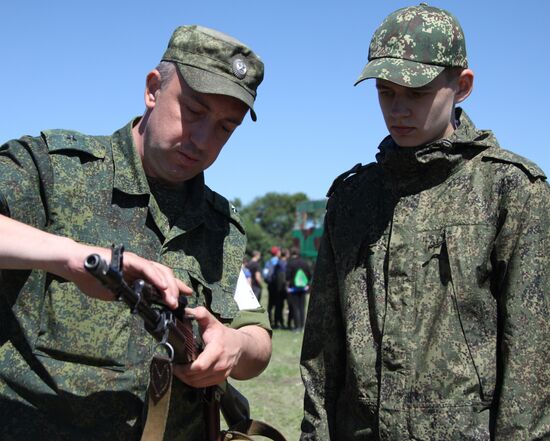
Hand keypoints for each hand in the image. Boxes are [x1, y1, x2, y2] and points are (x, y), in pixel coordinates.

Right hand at [59, 242, 191, 308]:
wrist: (76, 266)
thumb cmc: (92, 279)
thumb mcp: (116, 292)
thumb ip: (131, 295)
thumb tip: (144, 305)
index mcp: (138, 274)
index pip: (161, 281)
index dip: (174, 288)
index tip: (185, 298)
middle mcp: (140, 266)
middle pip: (164, 275)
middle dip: (175, 289)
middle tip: (181, 303)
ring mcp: (135, 262)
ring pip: (159, 270)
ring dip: (168, 286)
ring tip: (173, 299)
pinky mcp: (128, 259)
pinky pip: (146, 267)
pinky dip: (155, 277)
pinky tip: (162, 286)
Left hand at [173, 306, 243, 386]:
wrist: (240, 346)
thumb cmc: (223, 334)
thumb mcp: (212, 322)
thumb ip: (200, 314)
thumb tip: (186, 310)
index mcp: (217, 350)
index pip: (200, 366)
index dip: (185, 368)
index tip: (175, 363)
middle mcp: (220, 365)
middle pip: (196, 377)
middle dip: (182, 373)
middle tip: (174, 367)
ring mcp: (221, 374)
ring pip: (198, 383)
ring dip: (186, 378)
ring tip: (179, 370)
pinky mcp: (220, 380)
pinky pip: (202, 385)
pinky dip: (193, 381)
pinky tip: (188, 374)